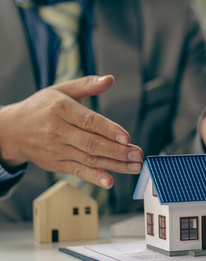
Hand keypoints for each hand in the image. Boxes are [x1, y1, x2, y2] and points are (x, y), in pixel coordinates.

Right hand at [0, 75, 143, 188]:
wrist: (12, 130)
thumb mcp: (61, 90)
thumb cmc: (43, 107)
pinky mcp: (56, 164)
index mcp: (61, 109)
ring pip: (89, 158)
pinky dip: (94, 177)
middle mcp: (57, 131)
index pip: (88, 121)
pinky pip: (78, 171)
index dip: (108, 130)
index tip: (127, 137)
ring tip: (135, 166)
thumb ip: (87, 85)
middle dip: (118, 151)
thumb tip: (109, 79)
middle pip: (91, 143)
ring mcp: (56, 149)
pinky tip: (110, 181)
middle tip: (138, 154)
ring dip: (115, 165)